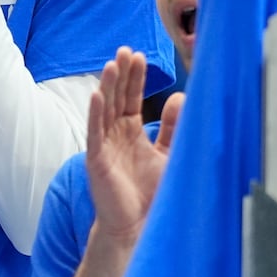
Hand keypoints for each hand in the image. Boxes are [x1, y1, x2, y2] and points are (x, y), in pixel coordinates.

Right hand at [85, 48, 182, 243]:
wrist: (139, 225)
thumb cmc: (150, 192)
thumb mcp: (167, 154)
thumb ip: (172, 128)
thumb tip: (181, 98)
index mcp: (129, 131)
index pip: (130, 98)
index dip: (134, 78)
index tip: (138, 56)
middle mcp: (114, 134)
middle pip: (116, 97)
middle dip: (121, 74)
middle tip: (125, 50)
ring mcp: (103, 145)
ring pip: (104, 109)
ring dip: (107, 86)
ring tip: (112, 64)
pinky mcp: (96, 160)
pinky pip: (95, 132)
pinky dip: (95, 113)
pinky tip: (97, 95)